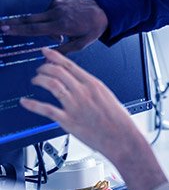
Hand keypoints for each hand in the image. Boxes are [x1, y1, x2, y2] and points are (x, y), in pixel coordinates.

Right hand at [0, 0, 107, 53]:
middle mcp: (57, 12)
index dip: (18, 30)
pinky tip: (66, 17)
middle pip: (30, 19)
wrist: (105, 10)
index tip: (6, 29)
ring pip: (42, 16)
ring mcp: (58, 3)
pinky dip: (54, 15)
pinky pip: (50, 9)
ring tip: (65, 29)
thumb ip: (63, 51)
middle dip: (14, 22)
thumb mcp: (81, 45)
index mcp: (62, 25)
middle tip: (1, 25)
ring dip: (47, 24)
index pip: (35, 29)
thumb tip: (46, 56)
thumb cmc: (93, 28)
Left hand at [20, 47, 135, 158]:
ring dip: (40, 80)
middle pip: (58, 72)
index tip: (46, 52)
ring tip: (35, 80)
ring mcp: (74, 106)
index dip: (54, 57)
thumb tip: (79, 83)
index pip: (69, 65)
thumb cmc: (118, 119)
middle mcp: (82, 92)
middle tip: (40, 69)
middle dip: (45, 68)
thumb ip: (91, 89)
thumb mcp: (106, 96)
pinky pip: (46, 109)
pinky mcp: (68, 121)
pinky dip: (32, 104)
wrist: (121, 137)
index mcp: (93, 84)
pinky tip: (25, 102)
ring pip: (51, 85)